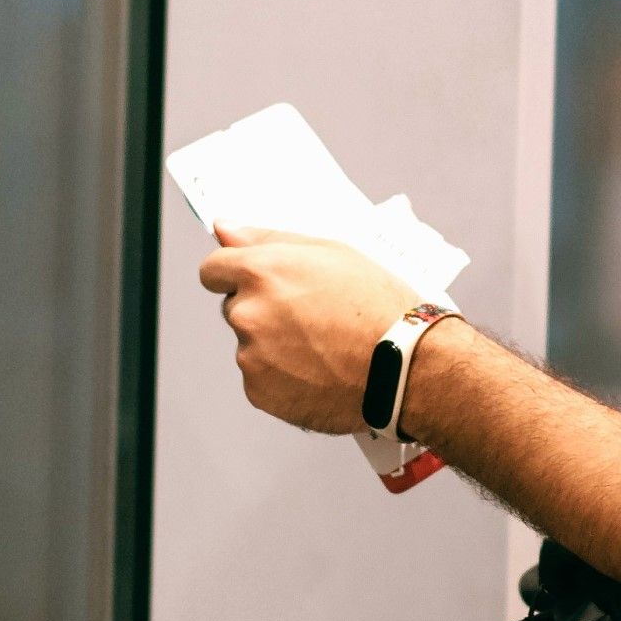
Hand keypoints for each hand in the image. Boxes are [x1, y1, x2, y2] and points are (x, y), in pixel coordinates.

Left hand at [196, 228, 417, 435]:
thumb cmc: (380, 307)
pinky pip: (261, 379)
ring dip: (274, 346)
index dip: (234, 274)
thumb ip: (269, 239)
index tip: (254, 283)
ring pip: (251, 345)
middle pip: (236, 308)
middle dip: (264, 310)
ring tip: (324, 349)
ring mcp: (252, 355)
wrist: (406, 368)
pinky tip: (319, 373)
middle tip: (312, 318)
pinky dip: (283, 378)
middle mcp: (248, 312)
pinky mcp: (260, 392)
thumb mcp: (333, 253)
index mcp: (262, 272)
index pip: (213, 269)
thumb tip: (223, 229)